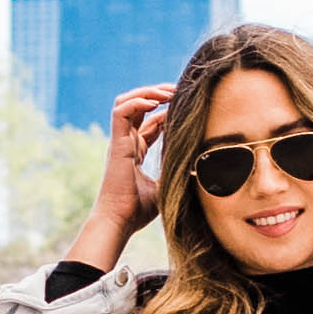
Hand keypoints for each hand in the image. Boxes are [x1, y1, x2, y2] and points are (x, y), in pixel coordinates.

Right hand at [67, 86, 176, 271]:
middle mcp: (126, 143)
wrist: (120, 222)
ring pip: (126, 102)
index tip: (186, 110)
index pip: (150, 122)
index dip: (167, 112)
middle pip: (137, 107)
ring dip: (146, 92)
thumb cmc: (138, 211)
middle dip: (158, 94)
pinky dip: (137, 101)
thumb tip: (196, 166)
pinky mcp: (116, 143)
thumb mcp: (165, 186)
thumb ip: (174, 172)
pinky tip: (156, 101)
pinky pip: (120, 111)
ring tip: (167, 92)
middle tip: (179, 92)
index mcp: (136, 152)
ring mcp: (120, 141)